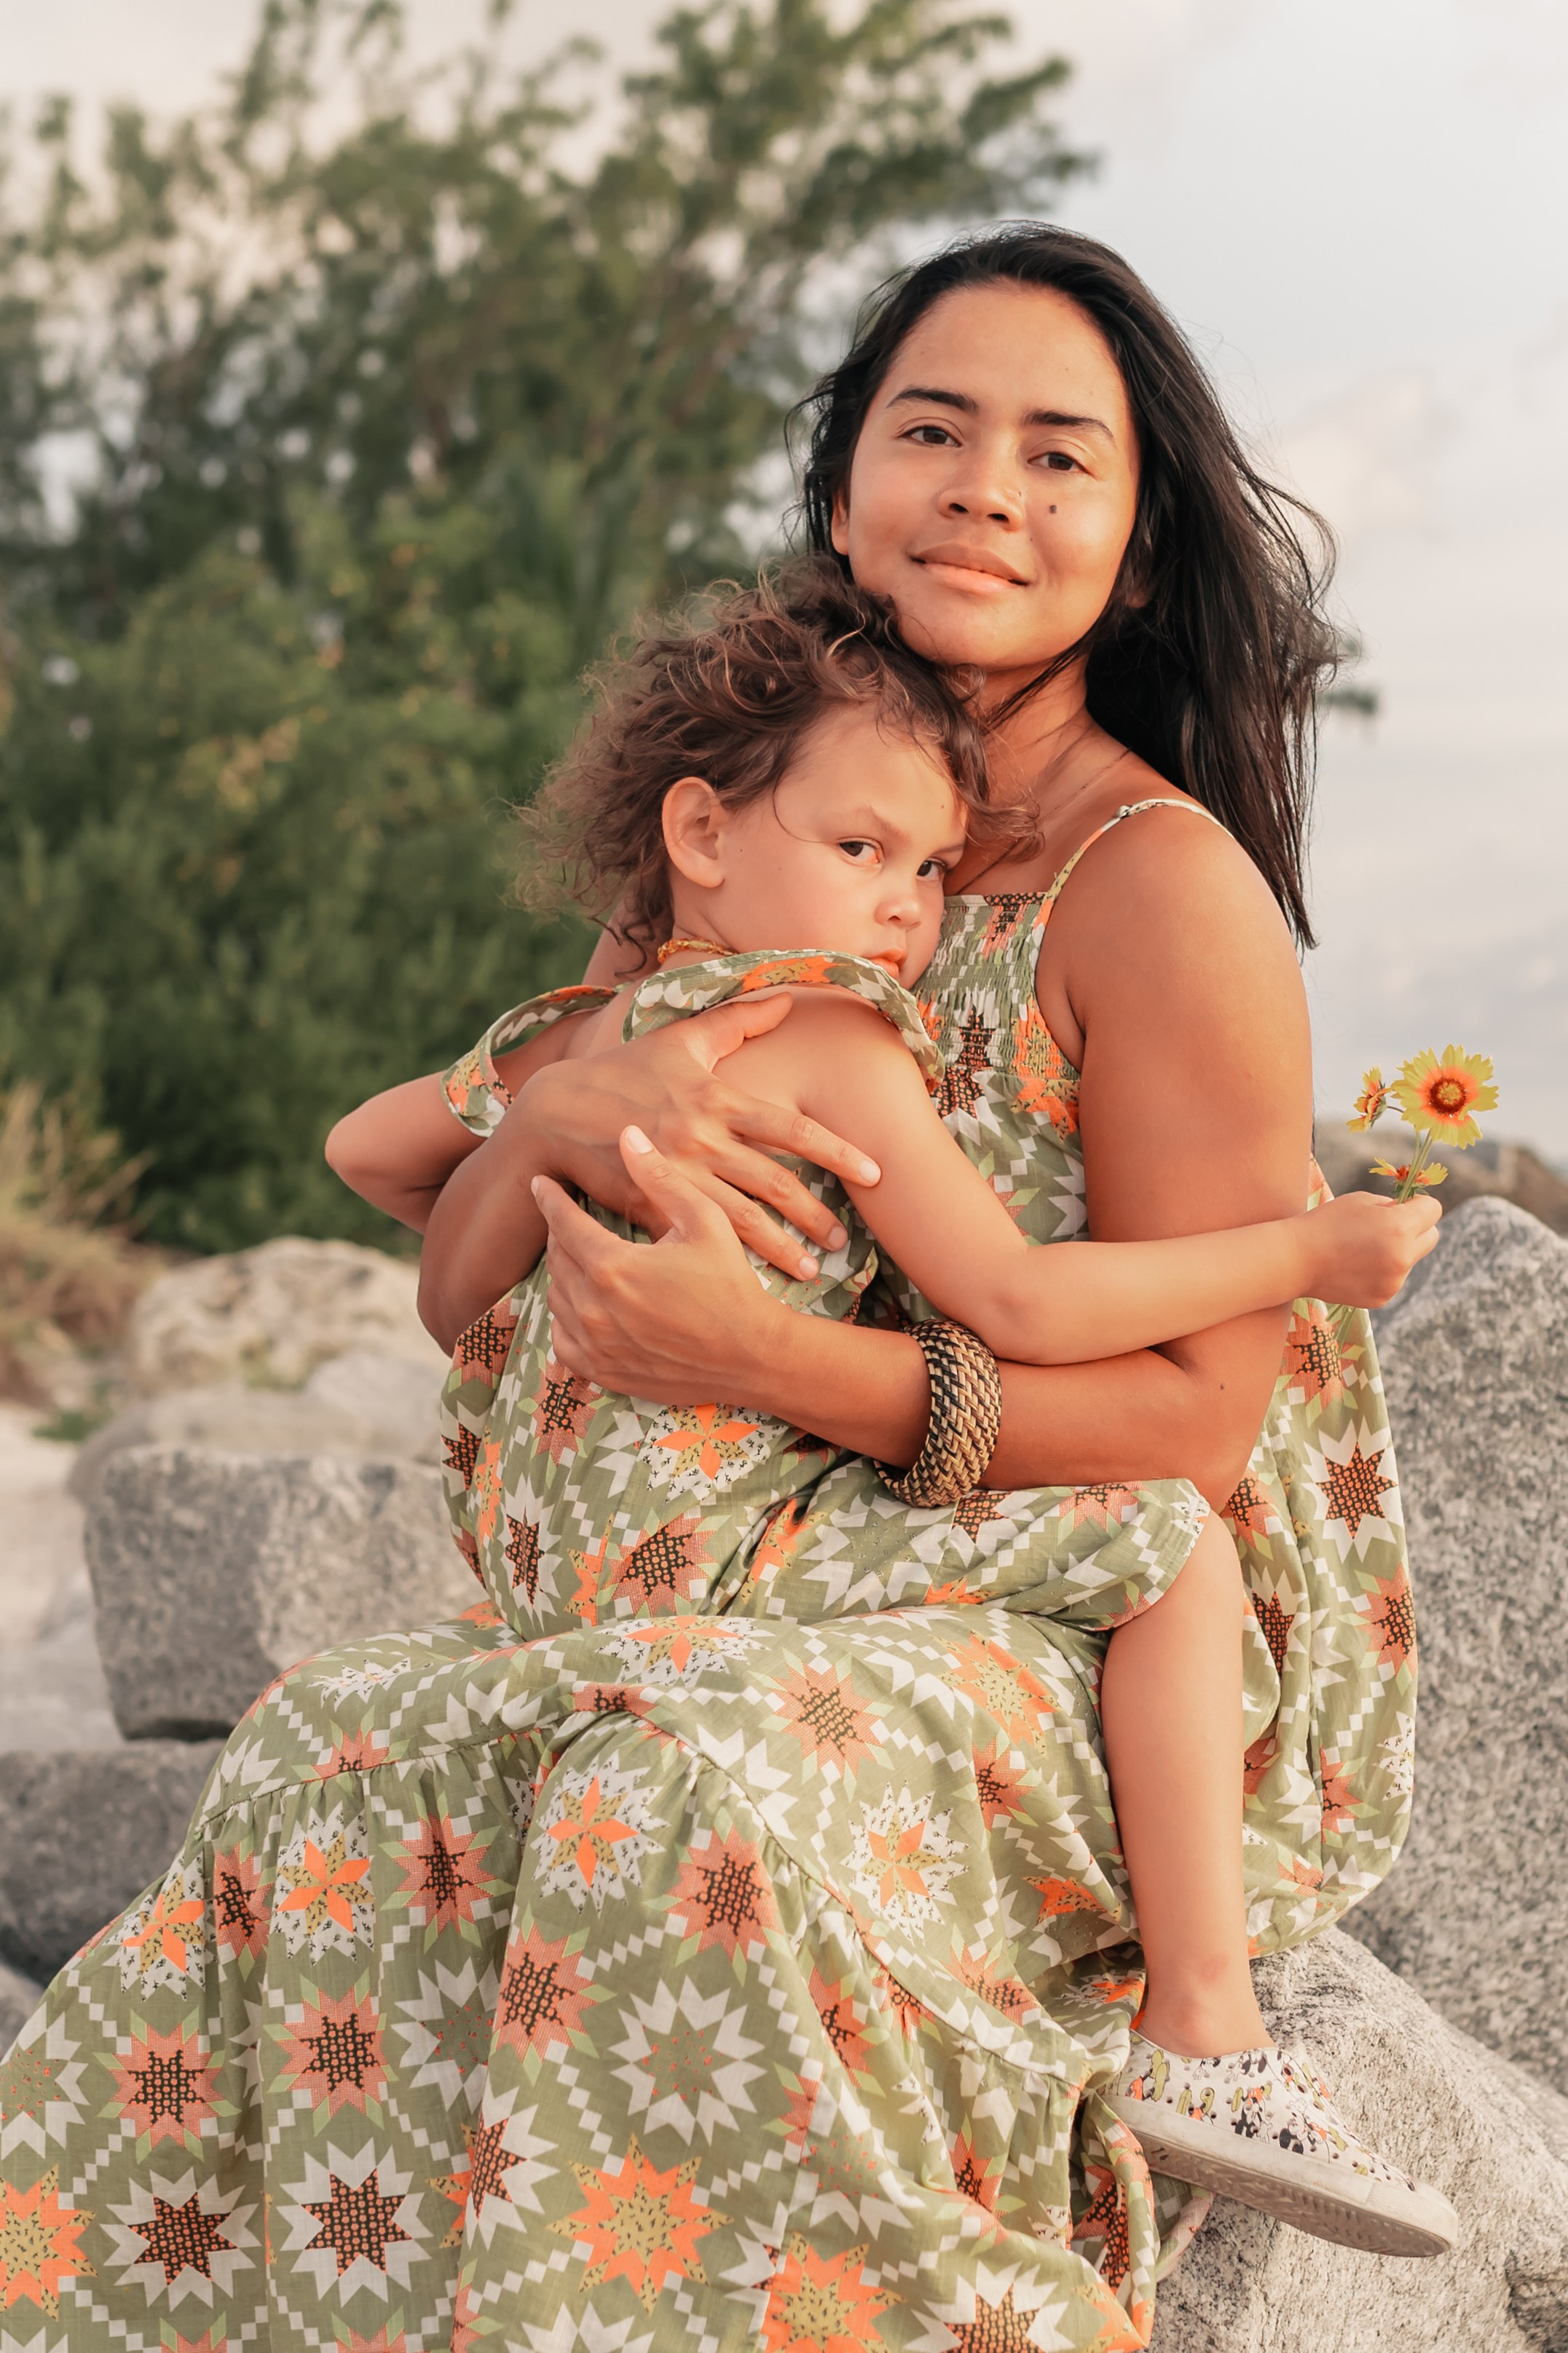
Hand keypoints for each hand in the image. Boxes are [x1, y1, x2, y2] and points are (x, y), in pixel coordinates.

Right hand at [520, 993, 879, 1280]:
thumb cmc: (623, 1071)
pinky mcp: (648, 1204)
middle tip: (843, 1241)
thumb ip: (737, 1021)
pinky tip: (745, 1278)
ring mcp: (675, 1174)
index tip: (875, 1173)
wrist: (555, 1112)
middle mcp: (702, 1139)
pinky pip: (694, 1235)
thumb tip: (787, 998)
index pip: (791, 1128)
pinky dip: (723, 1258)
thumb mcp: (680, 1040)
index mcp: (716, 1099)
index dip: (837, 1152)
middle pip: (774, 1183)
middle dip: (814, 1216)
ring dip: (779, 1248)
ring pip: (740, 1219)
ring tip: (809, 1272)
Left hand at [532, 1129, 792, 1401]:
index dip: (550, 1198)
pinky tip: (583, 1305)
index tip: (542, 1182)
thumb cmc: (732, 1284)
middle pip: (557, 1259)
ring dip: (564, 1273)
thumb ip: (661, 1179)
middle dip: (560, 1232)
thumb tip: (629, 1135)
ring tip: (581, 1256)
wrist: (752, 1355)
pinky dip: (567, 1319)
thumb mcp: (705, 1221)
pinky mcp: (603, 1372)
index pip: (563, 1223)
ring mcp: (595, 1345)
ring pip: (557, 1299)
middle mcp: (593, 1308)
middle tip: (569, 1216)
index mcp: (612, 1266)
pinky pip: (563, 1341)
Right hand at [1305, 1190, 1441, 1307]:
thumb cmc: (1326, 1222)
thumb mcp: (1362, 1201)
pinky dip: (1382, 1271)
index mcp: (1400, 1227)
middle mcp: (1403, 1256)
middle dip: (1418, 1228)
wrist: (1297, 1259)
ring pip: (1411, 1259)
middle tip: (1392, 1226)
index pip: (1433, 1209)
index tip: (1406, 1205)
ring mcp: (1394, 1281)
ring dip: (1397, 1251)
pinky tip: (1356, 1267)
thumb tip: (1409, 1213)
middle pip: (1432, 1237)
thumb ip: (1392, 1207)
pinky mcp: (1383, 1297)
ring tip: (1362, 1250)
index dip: (1419, 1204)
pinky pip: (1394, 1278)